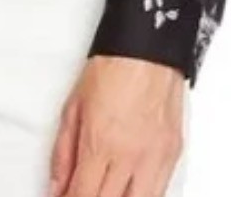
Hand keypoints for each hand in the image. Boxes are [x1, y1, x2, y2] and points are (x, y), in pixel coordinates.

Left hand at [49, 56, 183, 196]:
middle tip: (82, 193)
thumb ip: (63, 153)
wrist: (146, 49)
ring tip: (106, 190)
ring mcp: (155, 159)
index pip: (82, 196)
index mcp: (99, 144)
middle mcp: (129, 157)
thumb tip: (57, 185)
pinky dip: (142, 196)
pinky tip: (129, 191)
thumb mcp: (73, 107)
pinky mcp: (173, 155)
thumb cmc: (111, 69)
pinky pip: (160, 192)